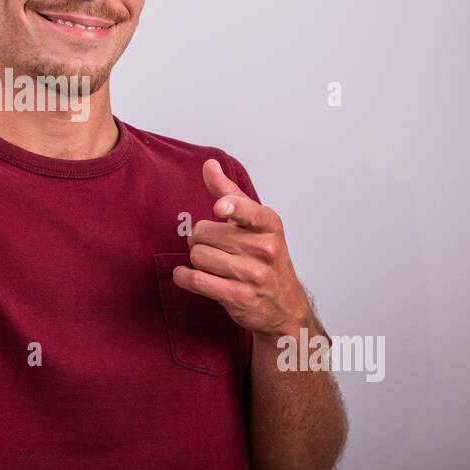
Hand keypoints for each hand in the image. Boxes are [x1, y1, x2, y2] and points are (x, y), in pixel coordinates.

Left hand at [172, 158, 310, 338]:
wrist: (285, 305)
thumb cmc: (264, 257)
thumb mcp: (254, 223)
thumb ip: (230, 193)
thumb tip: (209, 164)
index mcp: (269, 224)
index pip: (248, 210)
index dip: (231, 207)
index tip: (219, 207)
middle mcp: (265, 249)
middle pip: (204, 232)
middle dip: (199, 238)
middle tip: (211, 245)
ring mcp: (254, 275)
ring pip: (199, 256)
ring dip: (195, 259)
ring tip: (208, 263)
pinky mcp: (239, 297)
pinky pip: (198, 280)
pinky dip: (184, 277)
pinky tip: (186, 275)